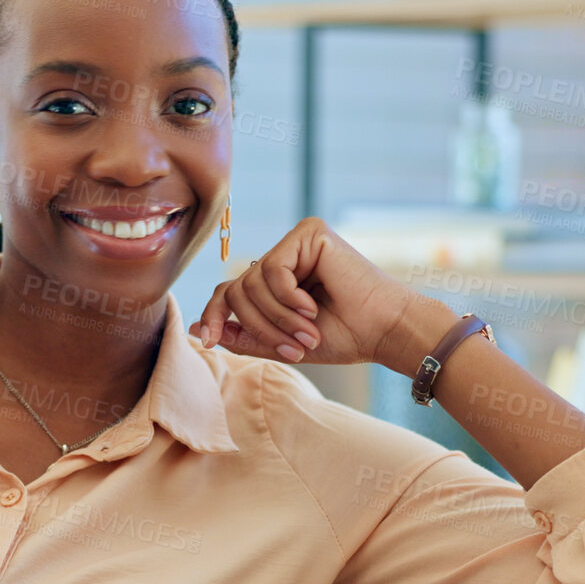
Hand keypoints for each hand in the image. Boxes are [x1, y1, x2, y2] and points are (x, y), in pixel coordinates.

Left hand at [188, 216, 440, 365]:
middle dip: (259, 327)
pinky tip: (312, 307)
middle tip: (294, 350)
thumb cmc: (345, 336)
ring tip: (307, 334)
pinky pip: (272, 270)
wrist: (385, 330)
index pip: (229, 291)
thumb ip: (245, 335)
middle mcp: (284, 256)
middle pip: (236, 290)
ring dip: (277, 319)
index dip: (213, 316)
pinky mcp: (309, 233)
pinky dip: (287, 298)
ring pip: (251, 283)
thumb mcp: (283, 342)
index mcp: (278, 280)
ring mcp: (296, 242)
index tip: (206, 342)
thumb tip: (199, 328)